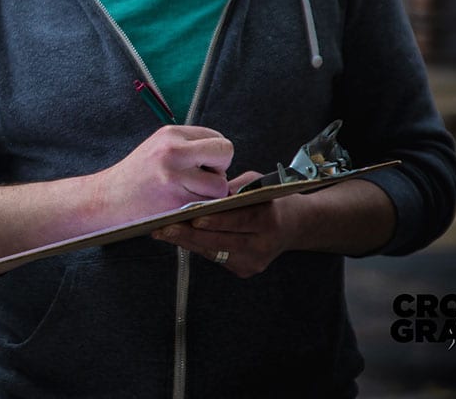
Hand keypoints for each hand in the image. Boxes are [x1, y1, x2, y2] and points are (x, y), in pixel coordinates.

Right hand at [92, 125, 232, 224]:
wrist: (107, 199)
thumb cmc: (136, 177)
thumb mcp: (159, 149)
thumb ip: (190, 148)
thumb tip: (234, 164)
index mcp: (170, 134)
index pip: (217, 137)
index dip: (214, 155)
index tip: (199, 166)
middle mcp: (173, 150)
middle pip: (225, 152)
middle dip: (220, 169)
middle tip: (200, 179)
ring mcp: (175, 175)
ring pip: (220, 183)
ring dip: (211, 193)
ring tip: (187, 193)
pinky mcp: (176, 200)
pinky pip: (209, 205)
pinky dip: (203, 208)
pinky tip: (183, 205)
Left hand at [151, 170, 295, 277]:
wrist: (293, 225)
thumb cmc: (268, 199)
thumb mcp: (256, 184)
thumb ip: (233, 188)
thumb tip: (204, 192)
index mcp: (269, 220)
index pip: (240, 221)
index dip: (216, 221)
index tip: (193, 217)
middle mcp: (263, 245)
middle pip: (221, 241)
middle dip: (190, 234)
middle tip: (164, 227)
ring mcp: (254, 261)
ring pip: (214, 252)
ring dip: (186, 243)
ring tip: (163, 233)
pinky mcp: (245, 270)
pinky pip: (215, 258)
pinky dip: (197, 247)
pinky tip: (178, 239)